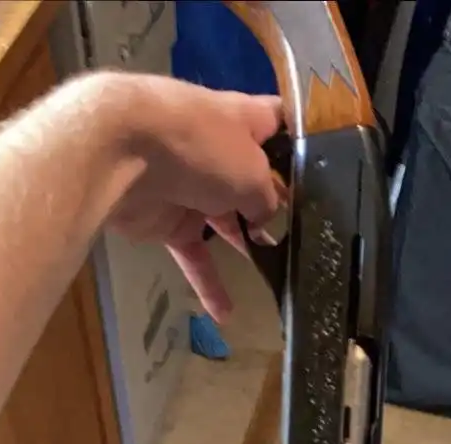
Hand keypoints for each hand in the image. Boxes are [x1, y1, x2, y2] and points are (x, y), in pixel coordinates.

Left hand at [106, 76, 283, 321]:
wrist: (123, 152)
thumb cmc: (201, 146)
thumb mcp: (253, 172)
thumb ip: (268, 198)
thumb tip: (263, 218)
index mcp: (243, 121)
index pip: (279, 124)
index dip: (300, 144)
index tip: (328, 172)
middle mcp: (218, 150)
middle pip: (253, 180)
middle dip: (276, 207)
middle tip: (306, 238)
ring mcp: (190, 186)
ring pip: (224, 221)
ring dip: (246, 246)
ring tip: (277, 274)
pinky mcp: (166, 220)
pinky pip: (193, 255)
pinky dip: (207, 283)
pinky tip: (225, 315)